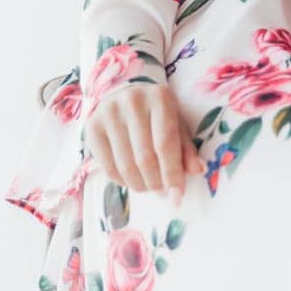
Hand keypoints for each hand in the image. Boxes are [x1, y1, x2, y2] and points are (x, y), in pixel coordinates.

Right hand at [85, 82, 206, 205]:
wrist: (123, 93)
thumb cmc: (156, 113)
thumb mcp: (176, 123)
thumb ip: (186, 147)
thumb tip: (197, 170)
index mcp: (160, 98)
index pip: (166, 143)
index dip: (172, 174)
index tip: (177, 196)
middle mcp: (133, 102)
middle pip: (145, 157)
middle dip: (156, 182)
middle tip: (162, 191)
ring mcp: (109, 114)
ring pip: (125, 165)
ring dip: (140, 185)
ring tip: (149, 187)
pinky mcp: (92, 127)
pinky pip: (107, 167)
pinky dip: (122, 182)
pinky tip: (131, 181)